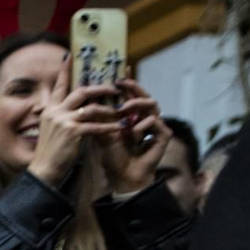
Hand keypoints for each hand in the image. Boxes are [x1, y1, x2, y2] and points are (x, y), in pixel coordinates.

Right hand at [27, 67, 122, 186]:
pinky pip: (97, 125)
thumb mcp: (53, 130)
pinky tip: (119, 128)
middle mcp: (55, 112)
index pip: (59, 86)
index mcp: (50, 110)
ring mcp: (64, 121)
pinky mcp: (73, 132)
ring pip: (92, 108)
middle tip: (115, 89)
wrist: (44, 169)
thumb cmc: (51, 152)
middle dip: (101, 89)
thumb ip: (64, 117)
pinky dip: (109, 127)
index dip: (64, 71)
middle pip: (82, 92)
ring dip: (110, 110)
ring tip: (122, 113)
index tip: (69, 56)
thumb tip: (80, 108)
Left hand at [97, 78, 168, 193]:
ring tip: (123, 110)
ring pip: (152, 105)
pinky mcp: (164, 135)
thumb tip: (85, 97)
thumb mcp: (102, 133)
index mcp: (133, 116)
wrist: (123, 176)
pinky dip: (142, 127)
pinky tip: (132, 135)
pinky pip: (156, 122)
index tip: (117, 73)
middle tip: (121, 82)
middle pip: (144, 95)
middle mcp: (146, 118)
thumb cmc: (114, 156)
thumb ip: (98, 116)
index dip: (126, 84)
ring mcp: (157, 125)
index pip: (131, 95)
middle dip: (133, 87)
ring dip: (136, 105)